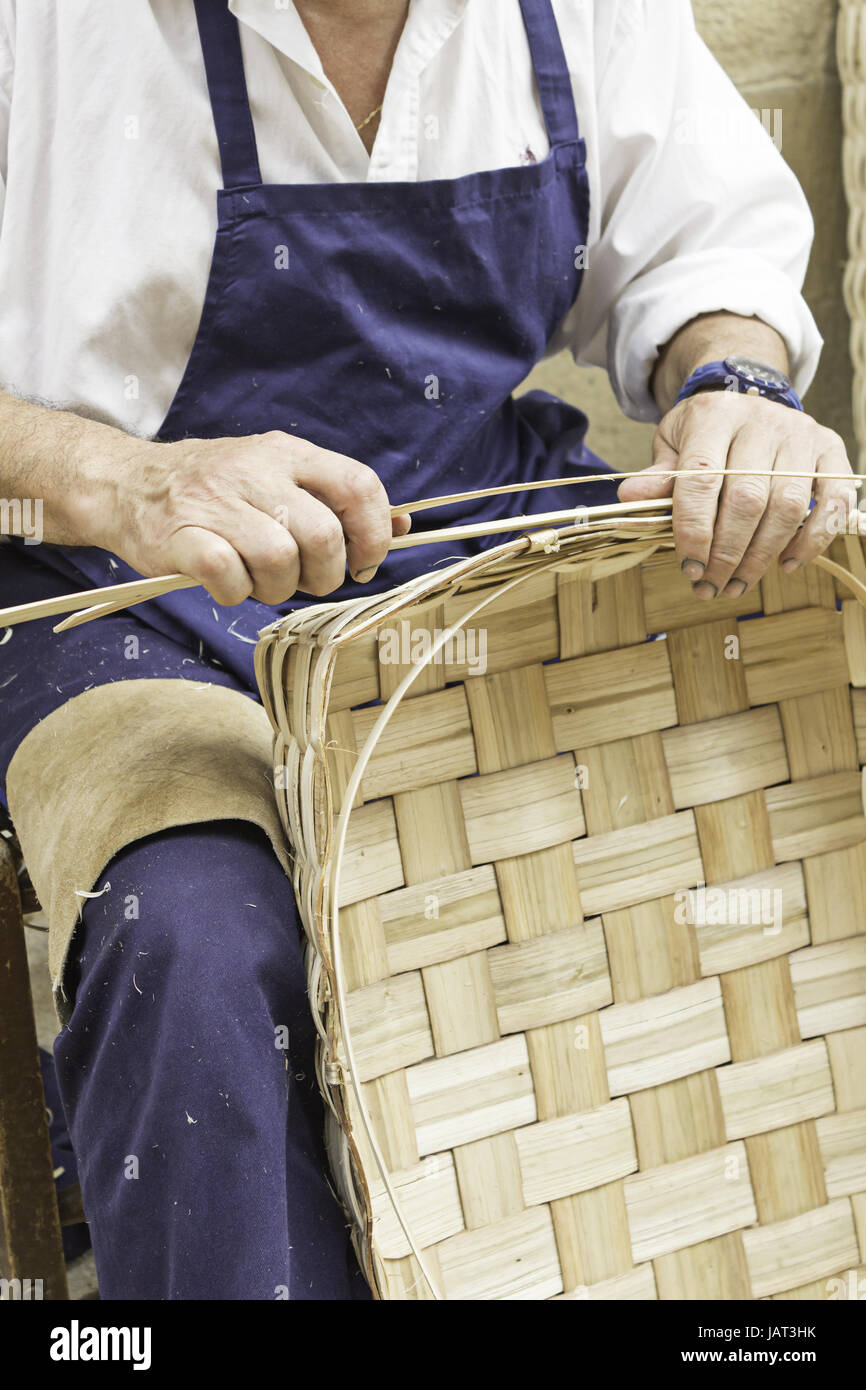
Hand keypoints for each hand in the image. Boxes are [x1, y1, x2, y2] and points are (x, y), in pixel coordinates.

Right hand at [88, 431, 410, 605]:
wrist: (127, 485)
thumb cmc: (215, 491)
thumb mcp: (277, 476)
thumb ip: (335, 500)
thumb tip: (401, 526)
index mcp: (287, 453)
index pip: (358, 485)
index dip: (372, 534)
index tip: (363, 563)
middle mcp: (254, 470)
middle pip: (322, 536)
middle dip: (325, 575)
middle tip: (305, 580)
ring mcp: (216, 502)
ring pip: (280, 560)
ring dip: (278, 588)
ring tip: (260, 580)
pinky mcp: (181, 536)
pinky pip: (229, 577)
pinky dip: (237, 594)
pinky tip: (228, 584)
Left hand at [617, 391, 857, 598]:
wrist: (747, 397)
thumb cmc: (705, 431)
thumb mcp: (673, 444)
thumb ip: (659, 476)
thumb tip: (630, 500)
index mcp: (715, 416)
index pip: (702, 479)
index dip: (694, 529)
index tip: (689, 568)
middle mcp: (762, 421)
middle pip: (748, 499)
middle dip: (727, 552)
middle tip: (711, 586)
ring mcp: (800, 435)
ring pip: (788, 505)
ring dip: (762, 555)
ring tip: (737, 584)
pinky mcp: (830, 449)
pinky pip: (834, 499)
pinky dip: (813, 538)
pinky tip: (787, 564)